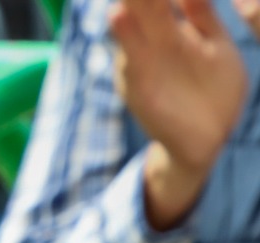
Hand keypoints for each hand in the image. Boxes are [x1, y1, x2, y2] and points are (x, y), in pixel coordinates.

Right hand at [109, 0, 251, 228]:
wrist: (210, 142)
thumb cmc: (211, 91)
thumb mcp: (213, 42)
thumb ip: (199, 11)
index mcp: (171, 28)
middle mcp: (154, 42)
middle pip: (141, 0)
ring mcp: (144, 65)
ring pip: (130, 22)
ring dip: (124, 2)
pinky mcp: (142, 90)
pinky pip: (132, 60)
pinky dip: (124, 39)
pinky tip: (116, 16)